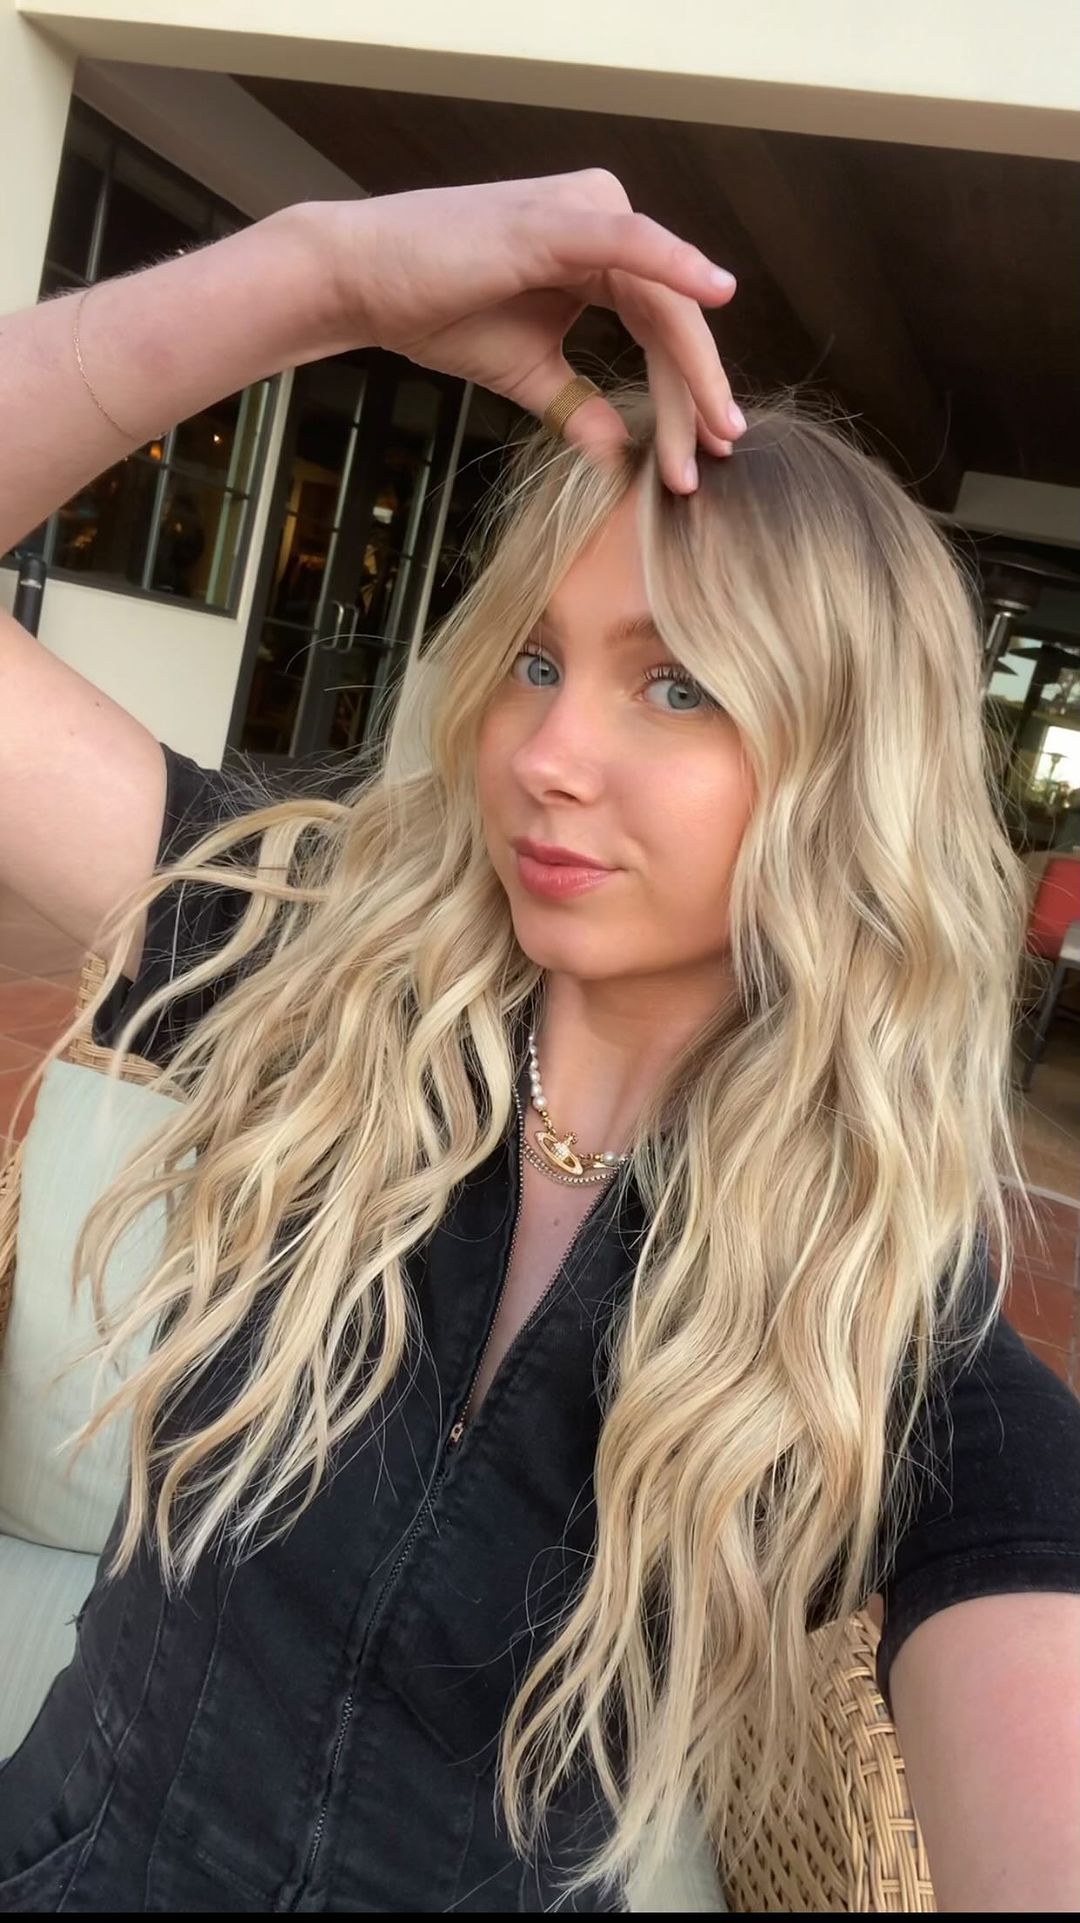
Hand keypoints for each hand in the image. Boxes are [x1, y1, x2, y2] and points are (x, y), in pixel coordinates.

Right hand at [319, 172, 742, 492]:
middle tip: (717, 454)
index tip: (702, 456)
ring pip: (661, 297)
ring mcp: (582, 212)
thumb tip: (616, 458)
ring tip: (714, 427)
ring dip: (691, 367)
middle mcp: (602, 218)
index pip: (659, 328)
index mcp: (599, 252)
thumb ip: (577, 406)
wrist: (362, 279)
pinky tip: (717, 291)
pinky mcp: (556, 221)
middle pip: (671, 317)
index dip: (685, 394)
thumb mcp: (526, 373)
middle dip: (696, 392)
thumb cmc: (436, 310)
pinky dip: (677, 264)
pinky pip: (631, 243)